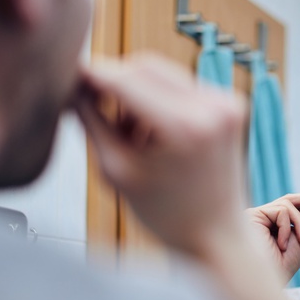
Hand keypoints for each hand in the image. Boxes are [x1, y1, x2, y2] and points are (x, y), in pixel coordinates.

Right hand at [76, 53, 246, 256]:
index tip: (67, 76)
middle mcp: (213, 108)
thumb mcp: (117, 171)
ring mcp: (227, 103)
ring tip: (132, 138)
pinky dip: (160, 100)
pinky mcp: (231, 104)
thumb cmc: (167, 215)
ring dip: (137, 93)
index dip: (92, 75)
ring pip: (162, 73)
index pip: (125, 79)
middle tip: (93, 110)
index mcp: (186, 127)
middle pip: (145, 65)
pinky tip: (155, 135)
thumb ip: (92, 121)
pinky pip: (181, 85)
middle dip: (114, 83)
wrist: (217, 234)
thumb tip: (74, 83)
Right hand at [246, 193, 299, 279]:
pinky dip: (287, 228)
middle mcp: (262, 218)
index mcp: (272, 225)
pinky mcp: (252, 215)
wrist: (262, 284)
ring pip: (287, 204)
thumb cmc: (279, 268)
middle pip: (289, 199)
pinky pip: (280, 211)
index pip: (293, 207)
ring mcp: (256, 216)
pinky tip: (282, 245)